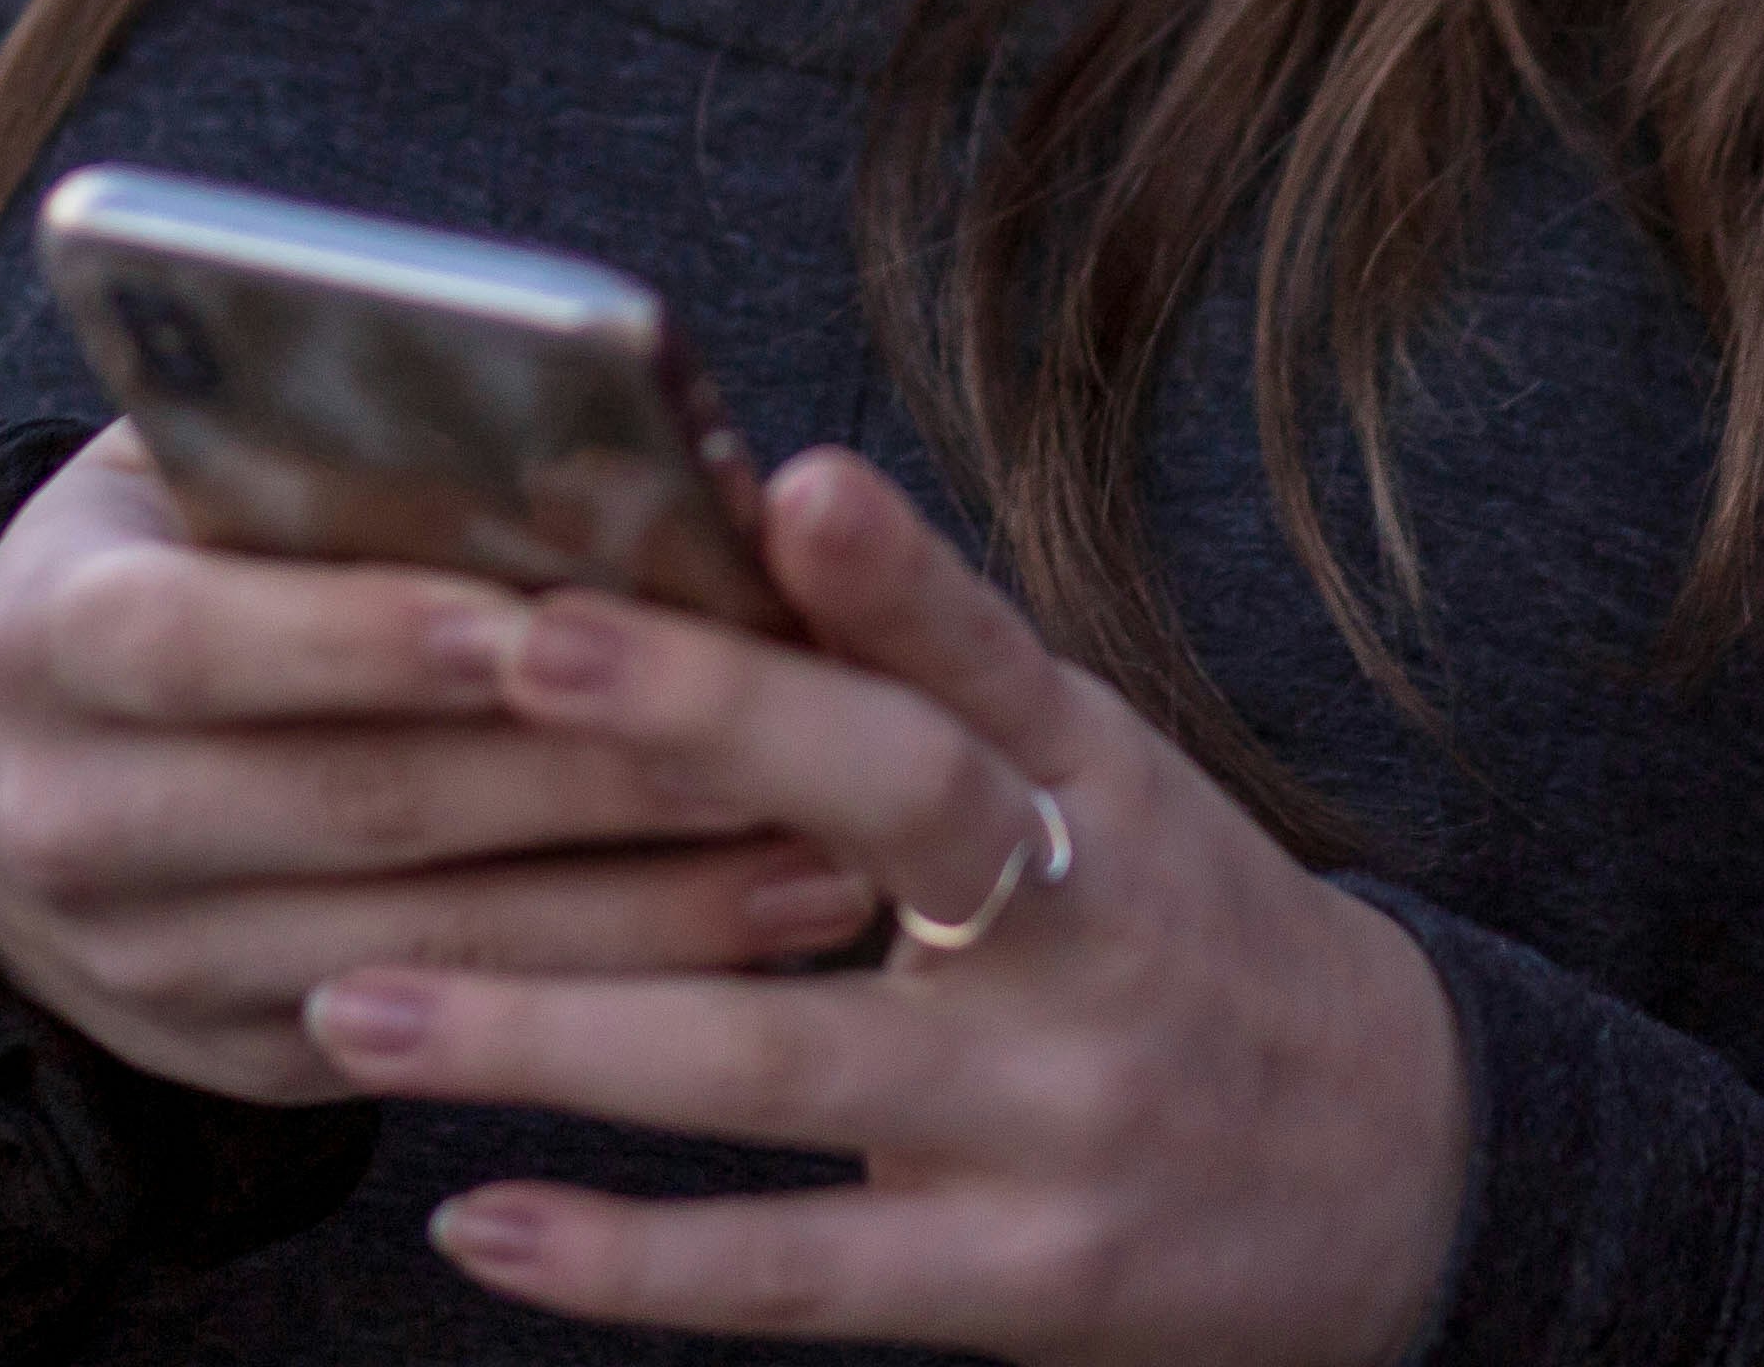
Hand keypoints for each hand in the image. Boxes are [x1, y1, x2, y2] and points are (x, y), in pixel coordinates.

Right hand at [0, 426, 883, 1100]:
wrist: (0, 781)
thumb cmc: (162, 560)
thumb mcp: (181, 473)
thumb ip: (331, 453)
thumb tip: (590, 443)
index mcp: (45, 641)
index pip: (198, 641)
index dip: (369, 635)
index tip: (540, 617)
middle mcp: (73, 822)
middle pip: (353, 804)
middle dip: (580, 771)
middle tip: (780, 722)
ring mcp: (151, 969)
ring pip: (429, 946)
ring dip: (644, 903)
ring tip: (828, 843)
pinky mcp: (241, 1061)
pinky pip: (454, 1037)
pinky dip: (617, 981)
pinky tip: (760, 930)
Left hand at [299, 448, 1471, 1365]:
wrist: (1403, 1172)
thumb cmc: (1182, 936)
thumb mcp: (1108, 781)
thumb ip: (933, 680)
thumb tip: (736, 509)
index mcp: (1105, 777)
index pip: (991, 650)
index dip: (893, 573)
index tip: (782, 482)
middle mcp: (1090, 924)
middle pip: (901, 805)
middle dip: (704, 723)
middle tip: (510, 658)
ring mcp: (1055, 1112)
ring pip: (782, 1063)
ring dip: (554, 1031)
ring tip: (360, 995)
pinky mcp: (1021, 1280)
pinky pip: (794, 1273)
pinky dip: (624, 1257)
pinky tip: (476, 1221)